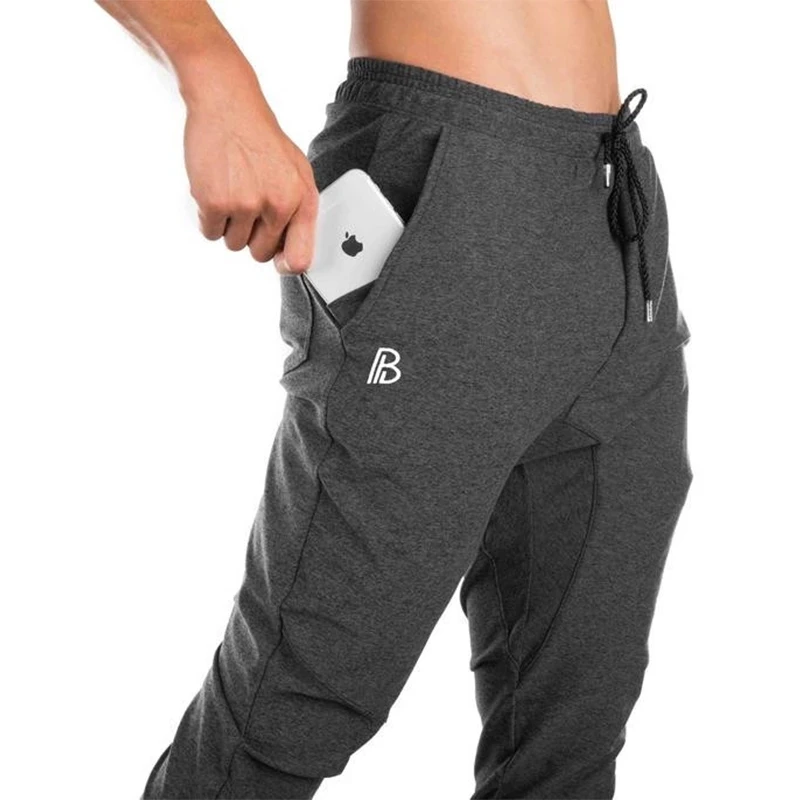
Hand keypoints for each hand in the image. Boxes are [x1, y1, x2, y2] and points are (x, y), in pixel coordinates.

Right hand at [181, 62, 317, 272]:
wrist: (227, 104)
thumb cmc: (262, 140)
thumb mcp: (297, 171)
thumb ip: (299, 213)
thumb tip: (291, 256)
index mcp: (300, 199)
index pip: (300, 257)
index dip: (287, 265)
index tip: (279, 262)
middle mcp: (276, 205)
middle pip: (259, 253)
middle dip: (251, 236)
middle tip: (247, 206)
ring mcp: (244, 204)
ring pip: (233, 244)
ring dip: (228, 225)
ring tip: (232, 191)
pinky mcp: (214, 202)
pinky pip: (210, 233)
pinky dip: (208, 218)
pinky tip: (215, 190)